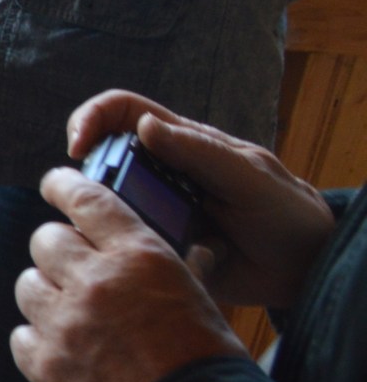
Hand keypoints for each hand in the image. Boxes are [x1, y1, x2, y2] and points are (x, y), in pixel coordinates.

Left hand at [11, 168, 249, 381]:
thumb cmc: (209, 365)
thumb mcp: (204, 301)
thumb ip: (179, 268)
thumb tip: (187, 248)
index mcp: (140, 257)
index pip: (87, 200)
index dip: (64, 186)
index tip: (53, 183)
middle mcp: (94, 282)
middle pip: (45, 240)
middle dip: (58, 248)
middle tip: (74, 264)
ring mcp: (64, 324)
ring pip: (27, 285)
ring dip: (45, 292)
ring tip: (72, 310)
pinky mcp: (45, 365)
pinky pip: (21, 335)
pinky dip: (37, 338)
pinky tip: (62, 347)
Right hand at [67, 91, 337, 309]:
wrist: (302, 267)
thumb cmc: (284, 211)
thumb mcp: (248, 178)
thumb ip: (200, 152)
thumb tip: (144, 126)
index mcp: (178, 145)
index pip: (119, 113)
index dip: (89, 120)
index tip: (78, 150)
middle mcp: (156, 176)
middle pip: (99, 165)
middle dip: (90, 184)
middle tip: (108, 210)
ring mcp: (152, 213)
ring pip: (102, 210)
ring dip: (108, 224)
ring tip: (144, 243)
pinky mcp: (153, 249)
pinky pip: (123, 248)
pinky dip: (125, 255)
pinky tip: (149, 266)